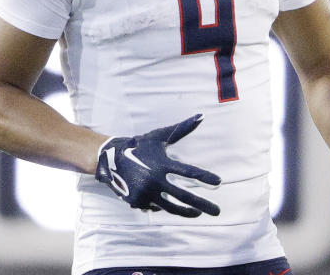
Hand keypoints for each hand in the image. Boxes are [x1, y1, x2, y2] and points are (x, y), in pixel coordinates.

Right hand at [95, 113, 220, 217]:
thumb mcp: (159, 136)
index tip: (219, 183)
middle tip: (217, 211)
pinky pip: (155, 206)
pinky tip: (164, 200)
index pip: (188, 172)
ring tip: (198, 213)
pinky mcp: (138, 201)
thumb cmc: (140, 145)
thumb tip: (201, 116)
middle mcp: (155, 179)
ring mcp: (146, 193)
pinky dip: (161, 204)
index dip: (204, 177)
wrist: (110, 158)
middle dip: (202, 204)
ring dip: (187, 212)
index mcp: (162, 163)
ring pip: (171, 207)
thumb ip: (181, 129)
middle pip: (184, 196)